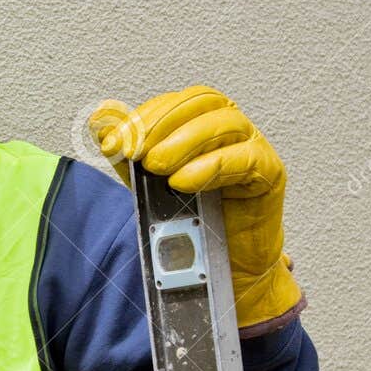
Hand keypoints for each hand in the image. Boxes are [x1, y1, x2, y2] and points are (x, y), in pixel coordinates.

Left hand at [88, 85, 304, 329]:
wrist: (218, 268)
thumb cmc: (188, 220)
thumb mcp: (146, 183)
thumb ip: (127, 150)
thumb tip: (100, 115)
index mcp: (202, 121)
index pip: (175, 102)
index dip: (142, 116)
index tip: (113, 143)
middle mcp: (232, 127)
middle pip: (202, 102)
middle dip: (160, 123)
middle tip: (134, 152)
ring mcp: (255, 147)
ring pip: (226, 123)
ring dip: (185, 141)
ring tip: (155, 167)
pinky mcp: (270, 174)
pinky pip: (246, 159)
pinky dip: (211, 166)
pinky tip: (182, 182)